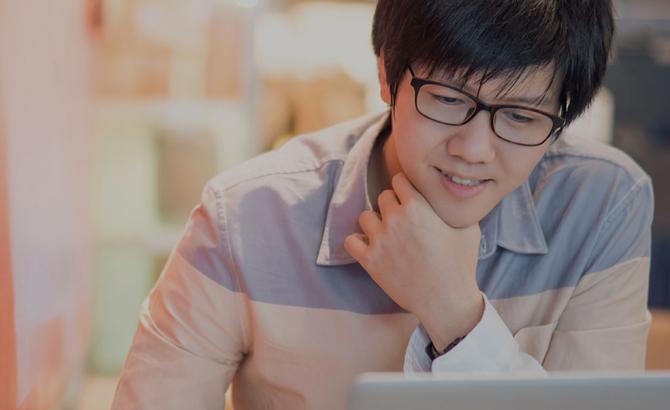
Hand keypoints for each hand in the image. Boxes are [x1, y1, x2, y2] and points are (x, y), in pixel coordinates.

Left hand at [344, 172, 483, 349]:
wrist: (446, 300)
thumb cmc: (460, 264)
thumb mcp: (469, 229)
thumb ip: (455, 208)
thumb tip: (454, 196)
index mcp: (417, 207)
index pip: (399, 180)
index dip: (405, 187)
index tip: (410, 196)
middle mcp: (395, 219)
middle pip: (383, 197)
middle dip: (393, 205)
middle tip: (403, 218)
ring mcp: (379, 240)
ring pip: (365, 216)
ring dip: (375, 221)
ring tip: (387, 232)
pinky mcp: (369, 260)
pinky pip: (350, 241)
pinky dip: (357, 241)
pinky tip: (370, 245)